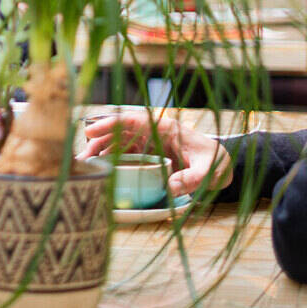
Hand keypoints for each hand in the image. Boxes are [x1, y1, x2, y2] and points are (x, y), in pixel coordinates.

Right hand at [81, 112, 232, 195]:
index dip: (111, 123)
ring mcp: (151, 142)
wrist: (223, 165)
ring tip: (86, 163)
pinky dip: (112, 158)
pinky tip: (101, 168)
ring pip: (120, 141)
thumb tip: (170, 187)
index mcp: (166, 128)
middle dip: (99, 140)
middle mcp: (154, 132)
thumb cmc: (217, 163)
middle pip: (120, 130)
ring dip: (102, 150)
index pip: (133, 120)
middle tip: (82, 157)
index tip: (91, 130)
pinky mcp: (150, 153)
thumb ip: (192, 178)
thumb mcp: (209, 171)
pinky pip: (126, 153)